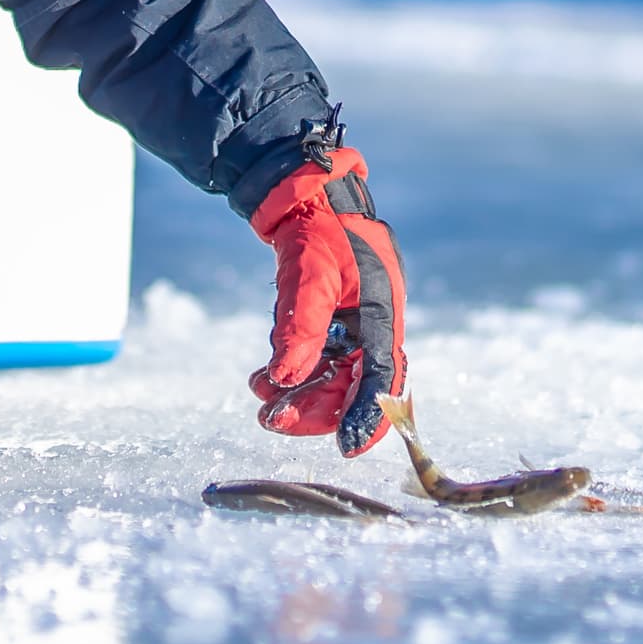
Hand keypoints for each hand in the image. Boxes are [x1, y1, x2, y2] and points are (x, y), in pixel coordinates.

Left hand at [248, 146, 406, 454]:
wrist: (306, 195)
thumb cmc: (318, 229)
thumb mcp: (308, 275)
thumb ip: (299, 327)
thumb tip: (286, 379)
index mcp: (382, 314)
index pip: (382, 378)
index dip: (368, 416)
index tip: (345, 447)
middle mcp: (372, 326)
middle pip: (352, 386)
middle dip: (313, 408)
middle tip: (271, 419)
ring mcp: (352, 325)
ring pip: (331, 378)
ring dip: (297, 393)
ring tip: (260, 394)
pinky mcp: (331, 322)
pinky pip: (316, 361)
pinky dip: (292, 373)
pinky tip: (264, 377)